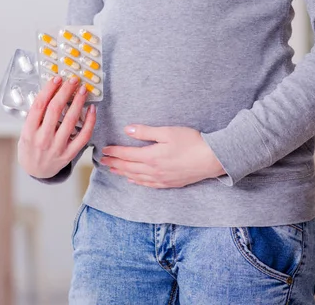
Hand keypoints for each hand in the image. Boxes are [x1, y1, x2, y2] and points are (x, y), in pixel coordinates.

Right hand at [18, 75, 96, 178]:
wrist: (35, 170)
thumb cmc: (30, 146)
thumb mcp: (25, 131)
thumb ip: (36, 115)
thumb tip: (52, 91)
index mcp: (29, 132)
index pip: (39, 106)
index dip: (49, 90)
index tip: (57, 78)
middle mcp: (43, 139)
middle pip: (55, 110)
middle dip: (65, 91)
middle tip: (73, 80)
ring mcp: (57, 147)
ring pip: (71, 121)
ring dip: (78, 102)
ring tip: (82, 90)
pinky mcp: (69, 153)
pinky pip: (83, 135)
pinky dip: (90, 121)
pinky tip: (91, 109)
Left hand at [100, 125, 224, 188]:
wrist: (212, 159)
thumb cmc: (192, 142)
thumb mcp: (167, 132)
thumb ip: (146, 132)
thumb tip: (127, 129)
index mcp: (151, 156)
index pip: (126, 154)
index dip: (114, 152)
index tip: (104, 150)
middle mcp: (153, 170)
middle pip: (128, 167)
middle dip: (114, 163)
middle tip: (102, 161)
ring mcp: (161, 178)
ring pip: (136, 177)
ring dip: (123, 173)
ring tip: (112, 170)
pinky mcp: (169, 183)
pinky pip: (148, 184)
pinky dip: (137, 182)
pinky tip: (132, 180)